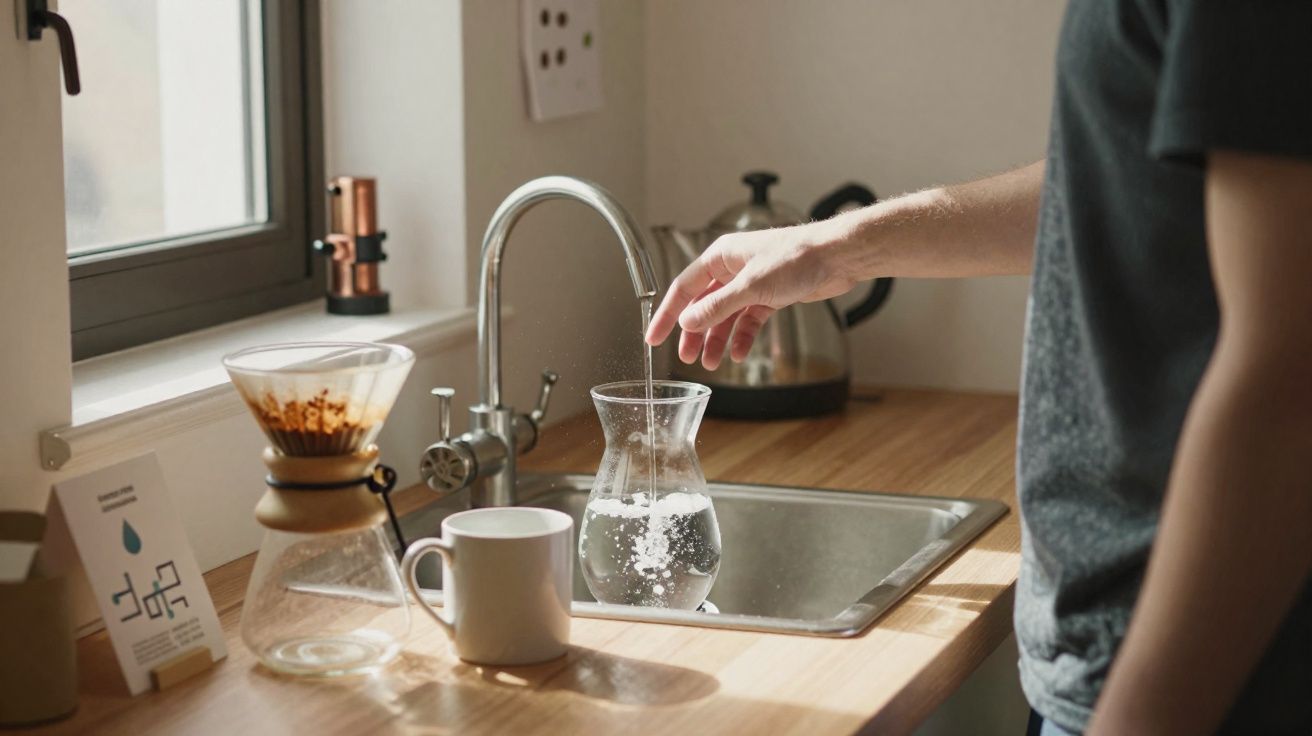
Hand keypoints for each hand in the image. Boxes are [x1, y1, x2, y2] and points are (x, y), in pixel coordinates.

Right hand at [644, 222, 855, 369]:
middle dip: (694, 333)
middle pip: (703, 305)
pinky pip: (748, 320)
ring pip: (725, 316)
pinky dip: (742, 337)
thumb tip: (688, 321)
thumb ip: (717, 306)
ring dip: (718, 339)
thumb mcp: (750, 286)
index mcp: (720, 257)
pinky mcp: (770, 295)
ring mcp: (751, 283)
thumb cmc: (795, 258)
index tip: (655, 336)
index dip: (668, 314)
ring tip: (711, 363)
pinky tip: (738, 354)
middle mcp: (732, 269)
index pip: (684, 288)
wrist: (835, 257)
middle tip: (686, 358)